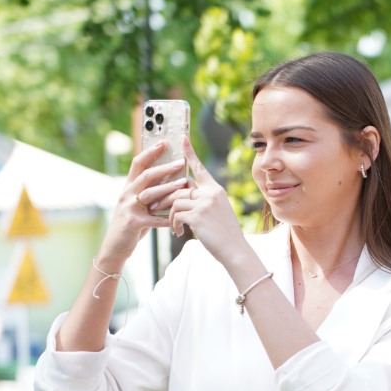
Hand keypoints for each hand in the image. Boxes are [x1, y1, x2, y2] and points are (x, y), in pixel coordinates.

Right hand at [96, 142, 185, 267]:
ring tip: (183, 184)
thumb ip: (151, 192)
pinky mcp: (132, 223)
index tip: (165, 142)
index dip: (150, 152)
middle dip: (163, 168)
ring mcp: (128, 208)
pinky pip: (153, 219)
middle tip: (180, 162)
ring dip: (167, 189)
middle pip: (145, 176)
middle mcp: (127, 194)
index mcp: (129, 187)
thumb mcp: (140, 205)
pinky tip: (179, 217)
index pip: (138, 163)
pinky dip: (167, 218)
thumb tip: (172, 179)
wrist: (116, 246)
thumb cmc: (133, 224)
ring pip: (149, 194)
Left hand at [166, 137, 250, 260]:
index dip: (190, 154)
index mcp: (216, 190)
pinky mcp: (197, 216)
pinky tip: (179, 232)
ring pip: (174, 201)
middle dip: (164, 197)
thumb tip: (185, 193)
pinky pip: (176, 215)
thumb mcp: (218, 212)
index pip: (200, 168)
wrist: (235, 250)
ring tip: (173, 226)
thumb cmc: (226, 234)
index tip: (182, 140)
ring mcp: (204, 204)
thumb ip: (203, 200)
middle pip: (179, 188)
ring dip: (169, 215)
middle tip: (154, 206)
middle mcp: (210, 193)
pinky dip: (174, 224)